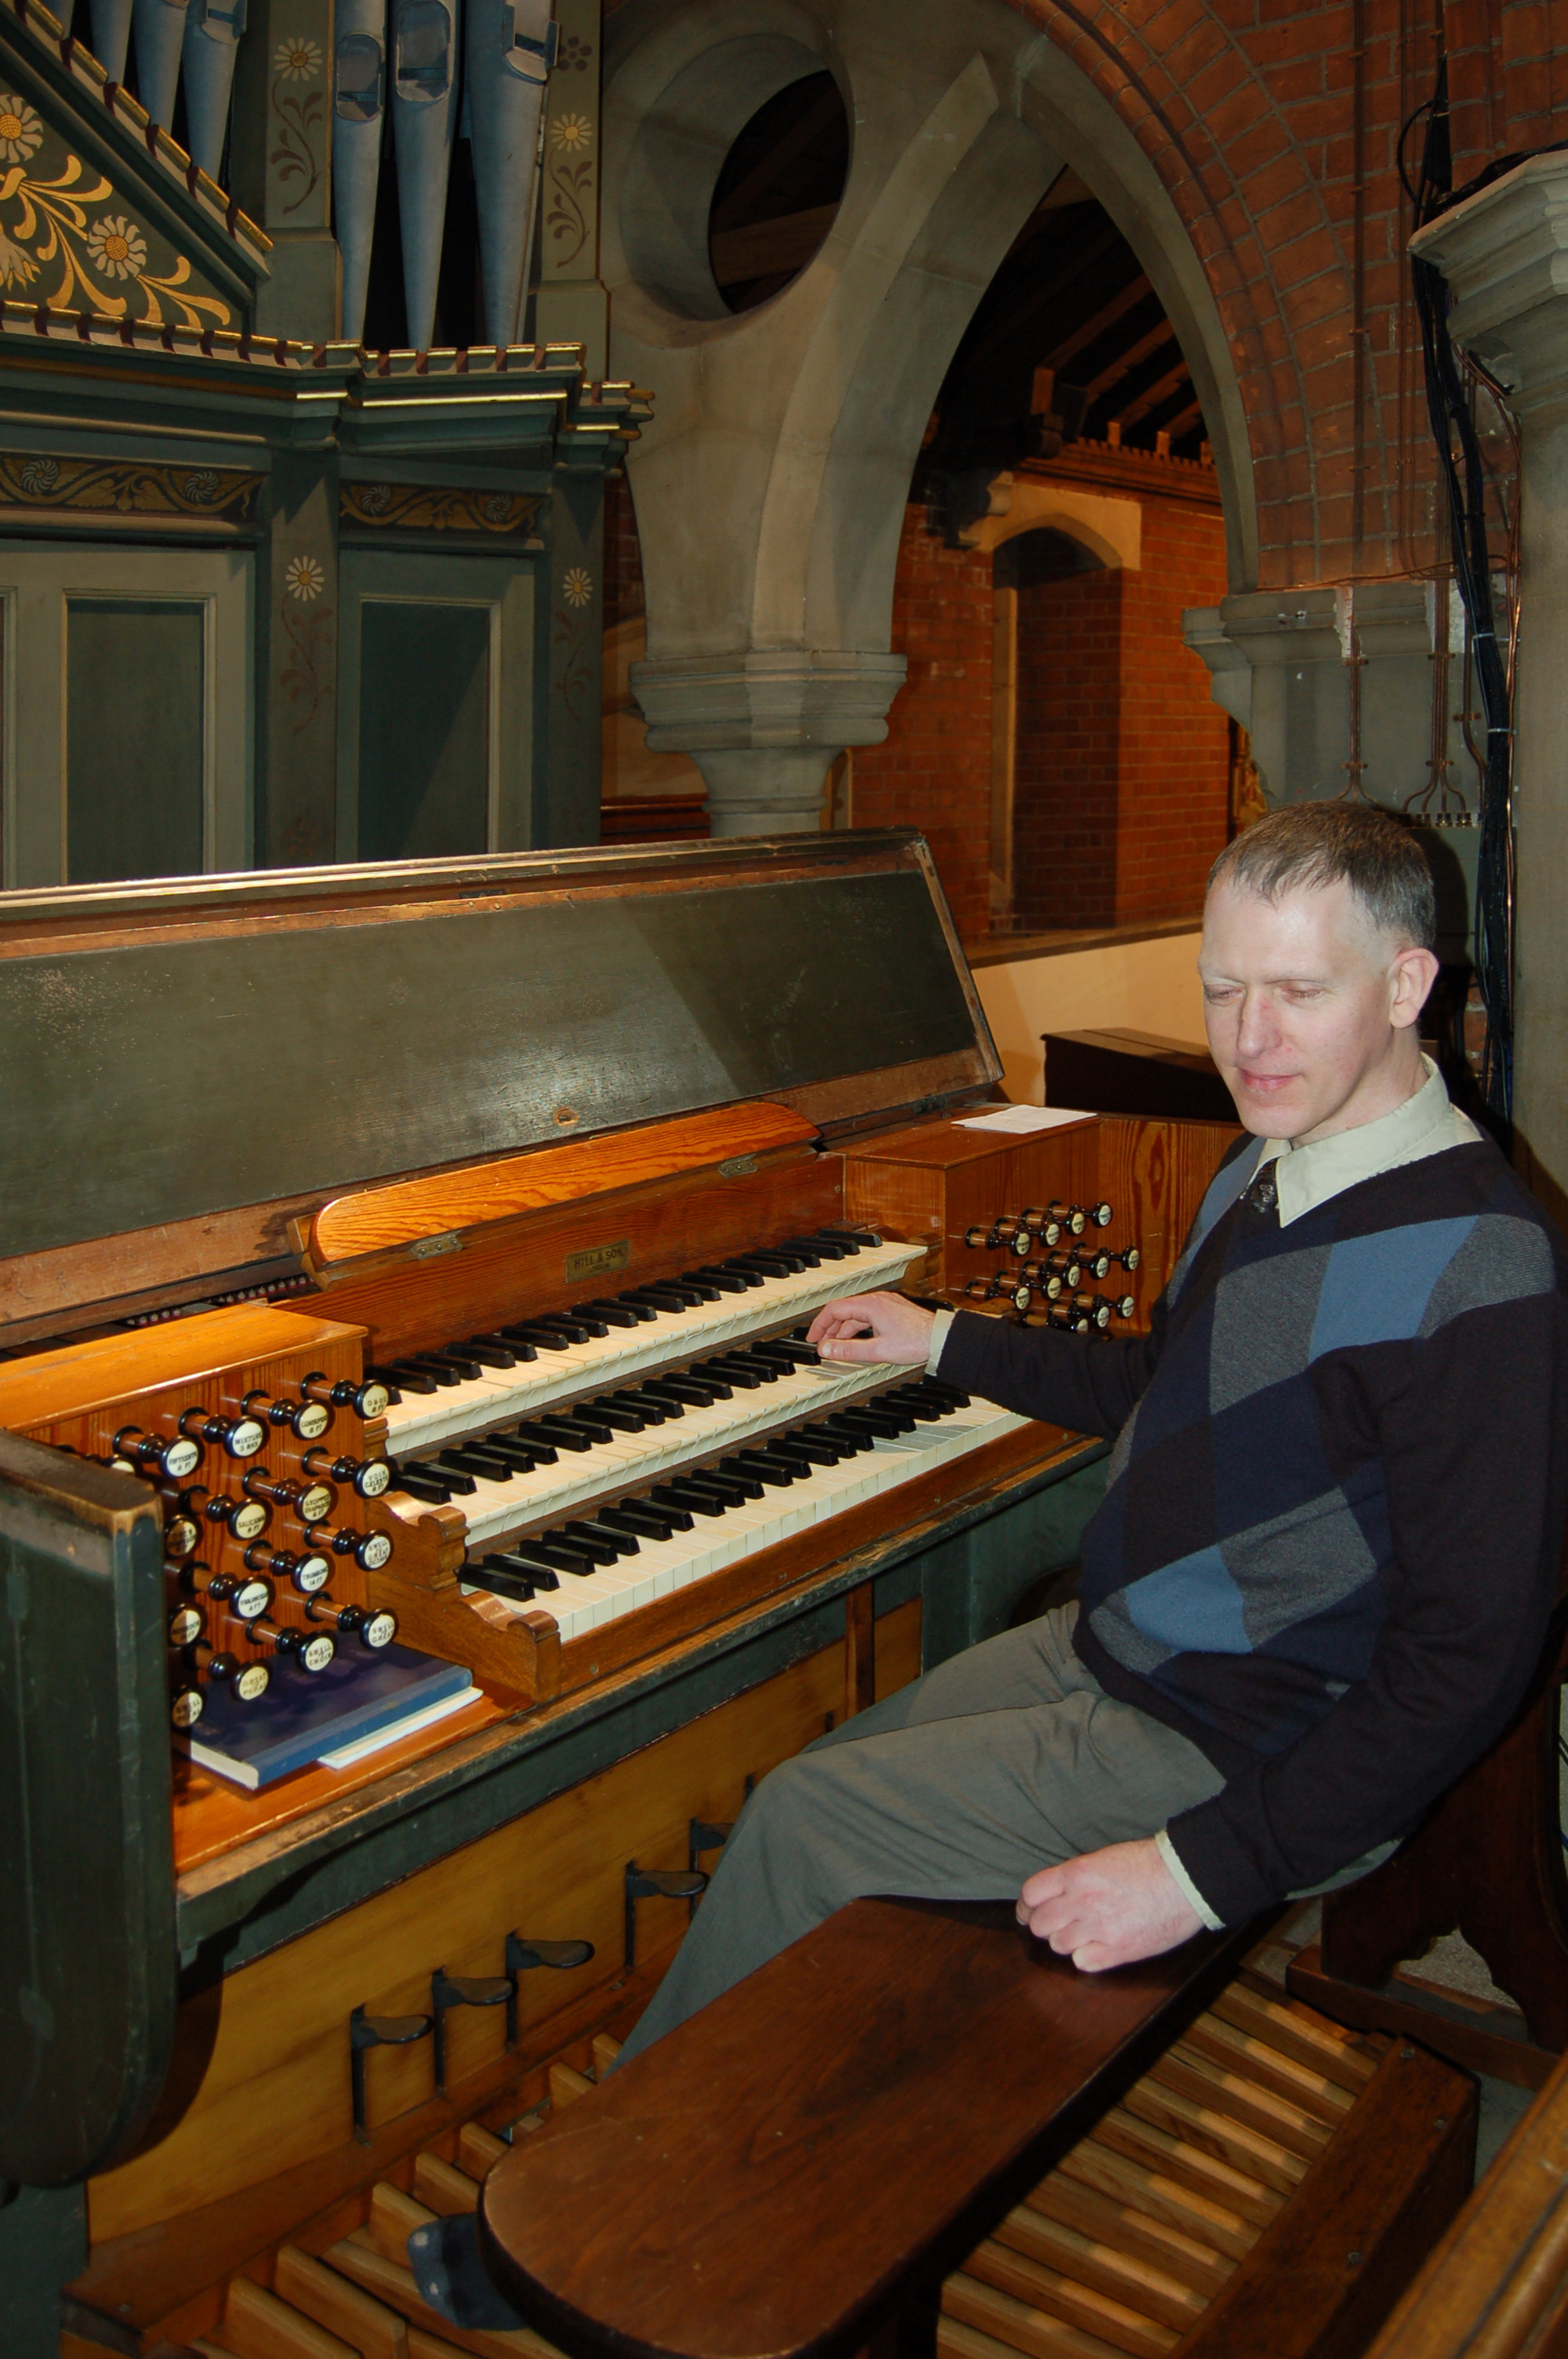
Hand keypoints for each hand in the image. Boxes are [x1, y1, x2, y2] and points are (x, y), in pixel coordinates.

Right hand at [807, 1290, 935, 1365]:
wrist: (941, 1338)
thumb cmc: (916, 1342)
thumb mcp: (877, 1350)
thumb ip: (849, 1350)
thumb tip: (825, 1349)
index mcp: (870, 1305)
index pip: (834, 1309)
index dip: (820, 1324)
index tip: (812, 1338)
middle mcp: (876, 1300)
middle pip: (844, 1311)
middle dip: (830, 1328)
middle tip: (821, 1344)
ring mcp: (885, 1304)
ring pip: (856, 1314)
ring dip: (844, 1330)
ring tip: (837, 1346)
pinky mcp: (892, 1310)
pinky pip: (867, 1316)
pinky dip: (857, 1328)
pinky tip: (857, 1341)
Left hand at [1016, 1838, 1202, 1971]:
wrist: (1186, 1879)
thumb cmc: (1150, 1863)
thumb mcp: (1104, 1858)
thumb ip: (1076, 1877)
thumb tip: (1056, 1894)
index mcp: (1078, 1874)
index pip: (1031, 1893)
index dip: (1027, 1904)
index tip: (1029, 1909)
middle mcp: (1082, 1902)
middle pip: (1039, 1923)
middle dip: (1043, 1923)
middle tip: (1055, 1922)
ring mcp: (1100, 1929)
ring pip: (1059, 1945)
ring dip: (1066, 1940)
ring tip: (1083, 1932)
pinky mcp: (1119, 1951)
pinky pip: (1083, 1962)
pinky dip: (1086, 1957)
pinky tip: (1098, 1946)